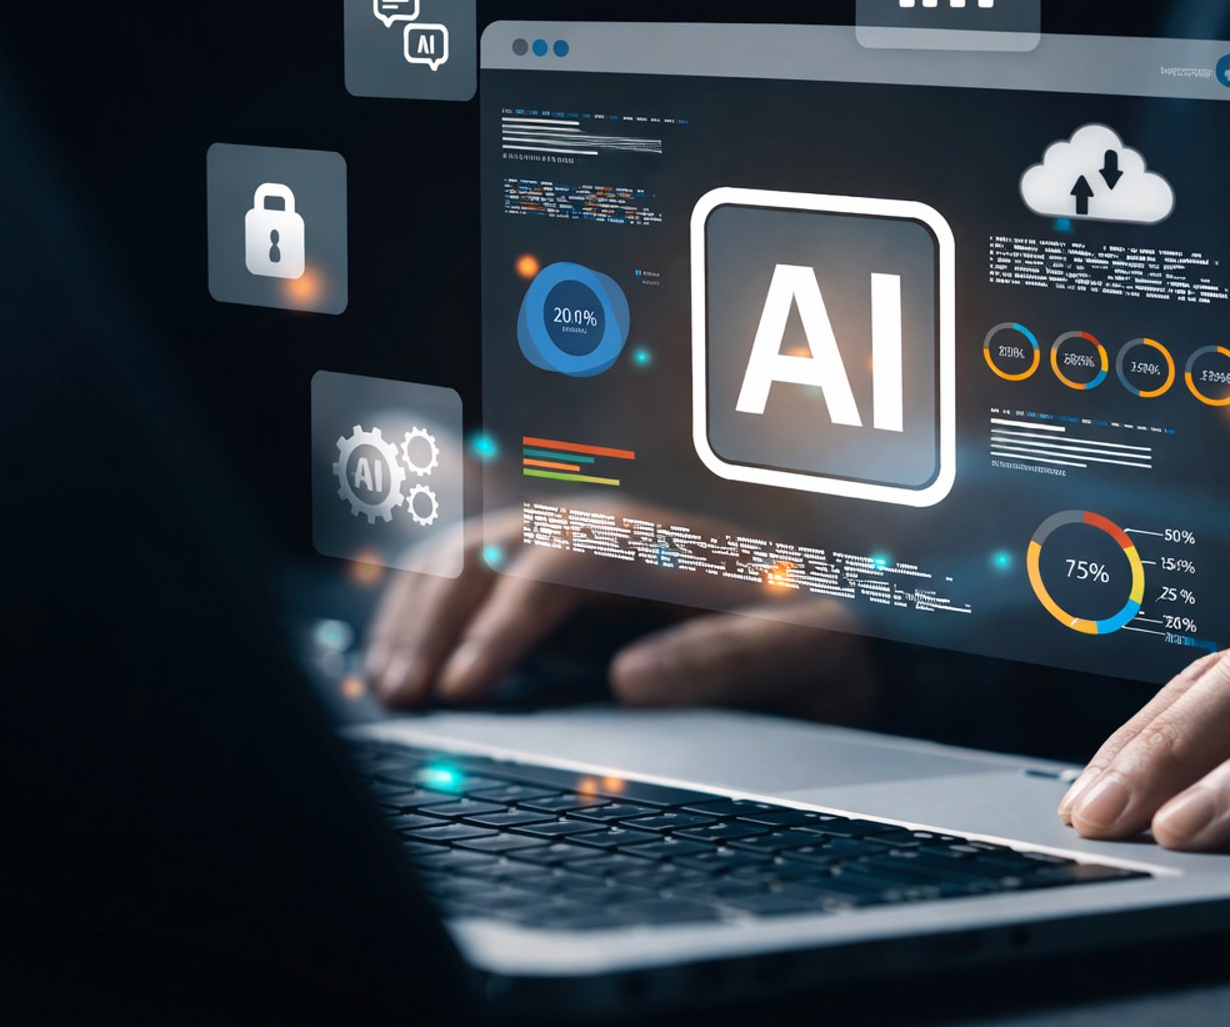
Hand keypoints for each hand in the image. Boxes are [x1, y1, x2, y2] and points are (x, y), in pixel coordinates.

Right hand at [364, 514, 880, 723]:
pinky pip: (470, 586)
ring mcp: (572, 556)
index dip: (501, 623)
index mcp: (656, 538)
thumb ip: (727, 659)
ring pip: (465, 559)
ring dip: (414, 616)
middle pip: (489, 549)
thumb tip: (631, 680)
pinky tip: (398, 667)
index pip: (553, 562)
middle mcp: (603, 532)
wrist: (845, 634)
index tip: (465, 687)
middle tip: (401, 697)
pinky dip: (423, 618)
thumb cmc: (828, 639)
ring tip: (384, 690)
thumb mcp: (806, 650)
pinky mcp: (558, 594)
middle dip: (432, 619)